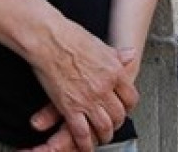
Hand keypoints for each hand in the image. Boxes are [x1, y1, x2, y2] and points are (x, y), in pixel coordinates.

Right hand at [23, 29, 138, 151]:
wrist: (47, 38)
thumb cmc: (68, 36)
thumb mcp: (99, 43)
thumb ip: (115, 54)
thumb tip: (130, 54)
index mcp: (114, 71)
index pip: (131, 97)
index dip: (128, 106)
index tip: (124, 108)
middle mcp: (104, 87)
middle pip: (119, 115)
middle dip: (117, 123)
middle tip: (113, 124)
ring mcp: (88, 99)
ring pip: (104, 127)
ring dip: (104, 135)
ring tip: (101, 137)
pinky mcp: (70, 107)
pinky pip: (82, 132)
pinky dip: (84, 143)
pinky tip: (85, 145)